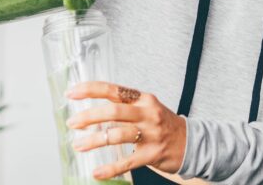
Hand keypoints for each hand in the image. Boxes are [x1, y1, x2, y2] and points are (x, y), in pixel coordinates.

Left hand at [65, 81, 187, 179]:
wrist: (192, 142)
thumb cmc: (163, 125)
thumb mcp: (147, 109)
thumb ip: (124, 108)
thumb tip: (91, 113)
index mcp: (143, 99)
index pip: (113, 90)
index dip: (90, 90)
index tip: (71, 93)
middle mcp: (147, 113)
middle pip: (113, 112)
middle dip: (88, 117)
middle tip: (72, 123)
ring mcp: (151, 134)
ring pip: (117, 135)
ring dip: (94, 141)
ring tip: (79, 145)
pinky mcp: (153, 154)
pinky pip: (127, 161)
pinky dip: (110, 168)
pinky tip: (97, 172)